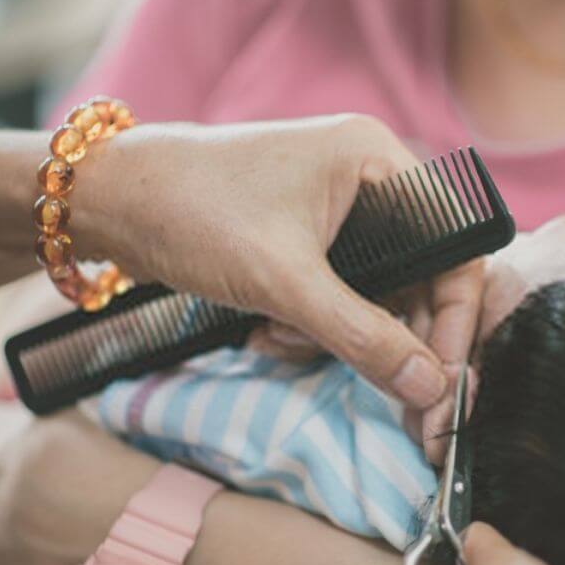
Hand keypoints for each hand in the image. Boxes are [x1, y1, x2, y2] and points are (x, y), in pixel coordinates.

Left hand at [79, 114, 470, 408]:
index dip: (456, 316)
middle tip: (396, 403)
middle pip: (418, 278)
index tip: (446, 378)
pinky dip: (309, 327)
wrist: (108, 202)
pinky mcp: (304, 240)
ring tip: (279, 341)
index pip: (453, 246)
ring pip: (375, 297)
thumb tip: (430, 388)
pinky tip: (264, 332)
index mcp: (376, 162)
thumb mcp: (284, 282)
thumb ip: (363, 336)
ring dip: (337, 337)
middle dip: (390, 338)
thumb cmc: (193, 212)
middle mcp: (366, 180)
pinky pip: (337, 297)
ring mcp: (335, 211)